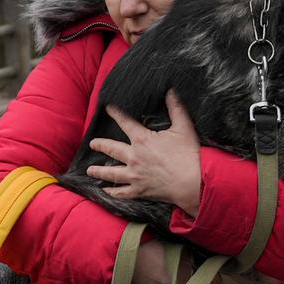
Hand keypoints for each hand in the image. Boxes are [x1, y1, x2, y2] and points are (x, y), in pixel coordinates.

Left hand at [87, 90, 202, 215]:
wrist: (192, 182)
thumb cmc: (189, 155)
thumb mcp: (184, 128)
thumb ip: (176, 108)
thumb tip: (171, 91)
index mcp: (143, 140)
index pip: (126, 123)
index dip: (116, 114)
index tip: (108, 109)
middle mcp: (134, 157)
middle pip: (112, 149)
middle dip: (100, 145)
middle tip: (92, 144)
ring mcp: (135, 175)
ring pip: (112, 173)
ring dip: (99, 171)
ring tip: (90, 170)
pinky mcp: (139, 190)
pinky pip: (121, 192)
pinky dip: (112, 192)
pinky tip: (106, 191)